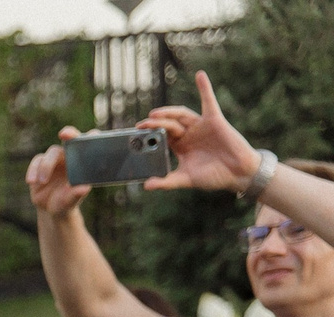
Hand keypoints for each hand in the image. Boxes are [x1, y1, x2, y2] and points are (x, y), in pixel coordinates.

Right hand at [26, 129, 93, 218]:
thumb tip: (84, 188)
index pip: (89, 144)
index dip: (91, 136)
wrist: (50, 209)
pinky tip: (31, 181)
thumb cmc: (66, 202)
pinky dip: (33, 170)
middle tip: (65, 134)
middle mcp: (69, 156)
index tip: (92, 135)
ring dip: (46, 166)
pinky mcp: (39, 164)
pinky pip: (36, 161)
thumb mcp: (70, 201)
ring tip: (42, 182)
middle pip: (70, 139)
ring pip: (51, 153)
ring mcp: (54, 159)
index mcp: (82, 161)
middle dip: (69, 133)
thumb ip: (76, 194)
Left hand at [141, 72, 262, 193]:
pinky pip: (209, 101)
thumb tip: (146, 185)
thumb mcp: (186, 179)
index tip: (134, 137)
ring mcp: (200, 125)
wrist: (238, 173)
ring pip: (181, 115)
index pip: (161, 137)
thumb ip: (167, 181)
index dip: (149, 136)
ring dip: (167, 112)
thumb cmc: (213, 176)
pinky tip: (200, 75)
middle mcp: (188, 133)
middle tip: (140, 126)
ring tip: (154, 114)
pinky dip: (205, 87)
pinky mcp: (214, 119)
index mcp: (179, 146)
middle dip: (154, 125)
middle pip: (168, 125)